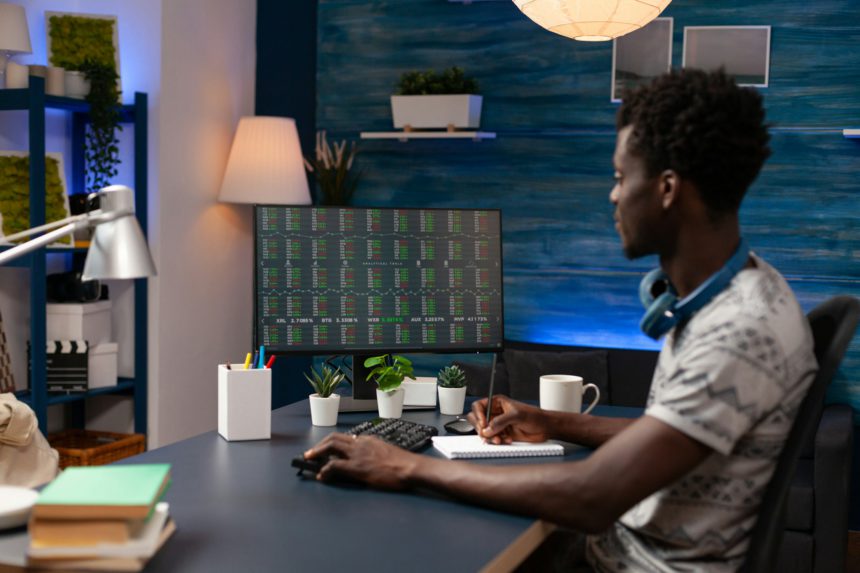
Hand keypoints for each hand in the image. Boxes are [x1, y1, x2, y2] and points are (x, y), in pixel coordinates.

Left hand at [303, 433, 417, 489]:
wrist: (410, 467)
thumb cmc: (403, 464)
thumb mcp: (386, 452)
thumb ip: (374, 452)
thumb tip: (366, 459)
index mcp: (368, 440)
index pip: (345, 438)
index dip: (332, 443)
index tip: (326, 449)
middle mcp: (360, 443)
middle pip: (334, 438)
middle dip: (320, 445)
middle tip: (310, 453)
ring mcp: (358, 454)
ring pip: (331, 446)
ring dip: (317, 452)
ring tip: (309, 459)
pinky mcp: (357, 467)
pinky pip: (334, 465)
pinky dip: (325, 469)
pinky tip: (321, 475)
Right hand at [467, 395, 551, 443]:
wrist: (545, 428)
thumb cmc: (534, 416)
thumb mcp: (516, 415)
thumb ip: (500, 421)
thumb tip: (487, 429)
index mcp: (497, 402)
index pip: (478, 406)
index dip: (478, 415)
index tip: (484, 424)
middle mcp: (495, 413)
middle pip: (477, 420)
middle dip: (481, 429)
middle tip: (487, 435)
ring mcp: (498, 424)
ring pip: (484, 431)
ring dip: (489, 437)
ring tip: (499, 440)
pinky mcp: (502, 434)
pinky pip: (492, 439)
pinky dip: (497, 441)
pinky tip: (507, 440)